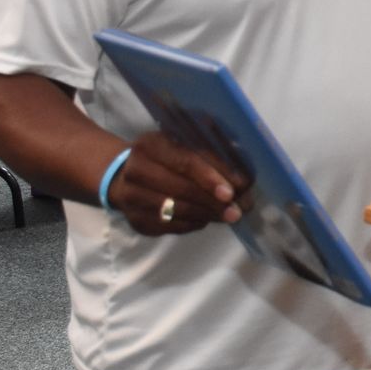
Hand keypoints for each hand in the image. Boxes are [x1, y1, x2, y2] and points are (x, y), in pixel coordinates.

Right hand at [111, 131, 245, 235]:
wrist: (126, 175)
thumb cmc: (169, 155)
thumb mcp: (186, 143)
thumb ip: (213, 154)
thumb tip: (243, 178)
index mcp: (150, 145)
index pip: (184, 162)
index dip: (210, 178)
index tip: (232, 191)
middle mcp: (136, 170)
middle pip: (181, 189)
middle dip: (214, 201)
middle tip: (239, 209)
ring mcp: (132, 198)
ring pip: (177, 211)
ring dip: (208, 214)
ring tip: (230, 215)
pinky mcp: (137, 221)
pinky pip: (172, 226)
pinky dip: (194, 223)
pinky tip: (209, 218)